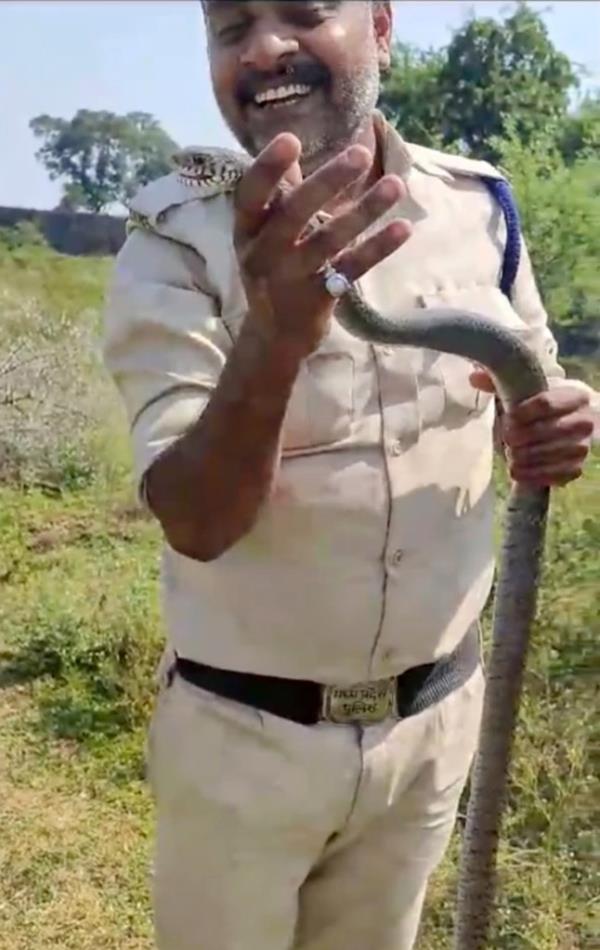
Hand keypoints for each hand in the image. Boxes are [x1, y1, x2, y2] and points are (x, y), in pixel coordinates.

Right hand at [234, 133, 410, 356]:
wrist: (275, 336)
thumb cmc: (273, 270)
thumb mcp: (264, 235)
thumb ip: (279, 194)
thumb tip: (292, 140)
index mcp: (246, 232)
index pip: (250, 196)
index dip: (267, 169)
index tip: (290, 140)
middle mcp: (263, 255)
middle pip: (293, 215)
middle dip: (327, 182)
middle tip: (360, 153)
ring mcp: (291, 280)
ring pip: (329, 241)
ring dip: (365, 211)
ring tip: (396, 184)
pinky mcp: (319, 299)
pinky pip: (352, 268)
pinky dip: (378, 247)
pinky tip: (403, 227)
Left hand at [470, 370, 593, 486]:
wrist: (555, 426)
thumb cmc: (533, 407)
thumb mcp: (518, 391)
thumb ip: (498, 383)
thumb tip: (475, 378)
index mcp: (573, 395)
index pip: (549, 403)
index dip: (525, 412)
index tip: (507, 419)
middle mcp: (585, 420)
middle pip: (556, 429)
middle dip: (527, 436)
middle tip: (508, 440)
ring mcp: (583, 445)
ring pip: (560, 453)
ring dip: (531, 457)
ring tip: (511, 456)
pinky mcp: (576, 467)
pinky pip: (561, 474)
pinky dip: (537, 475)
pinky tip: (517, 471)